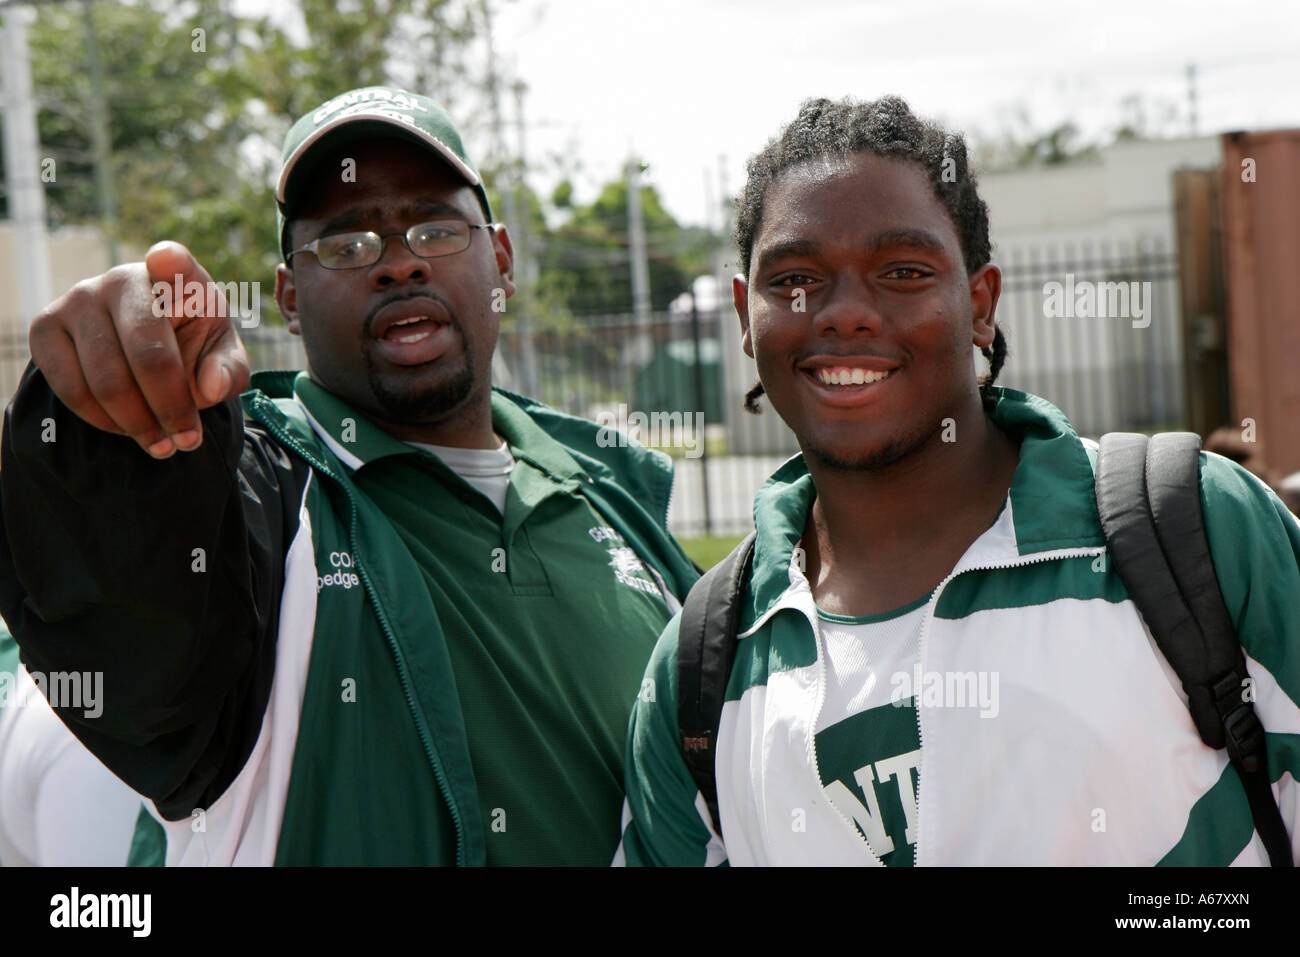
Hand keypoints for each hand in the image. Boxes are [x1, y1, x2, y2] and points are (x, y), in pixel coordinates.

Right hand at [28, 242, 250, 457]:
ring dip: (138, 424)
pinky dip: (103, 420)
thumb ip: (229, 371)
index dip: (170, 261)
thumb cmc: (190, 347)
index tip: (166, 259)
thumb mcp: (221, 357)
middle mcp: (123, 279)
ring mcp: (78, 299)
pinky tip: (127, 428)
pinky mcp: (45, 327)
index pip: (175, 262)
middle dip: (171, 408)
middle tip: (187, 442)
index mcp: (177, 277)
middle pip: (148, 354)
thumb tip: (212, 386)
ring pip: (107, 380)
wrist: (141, 350)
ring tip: (162, 444)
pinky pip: (70, 388)